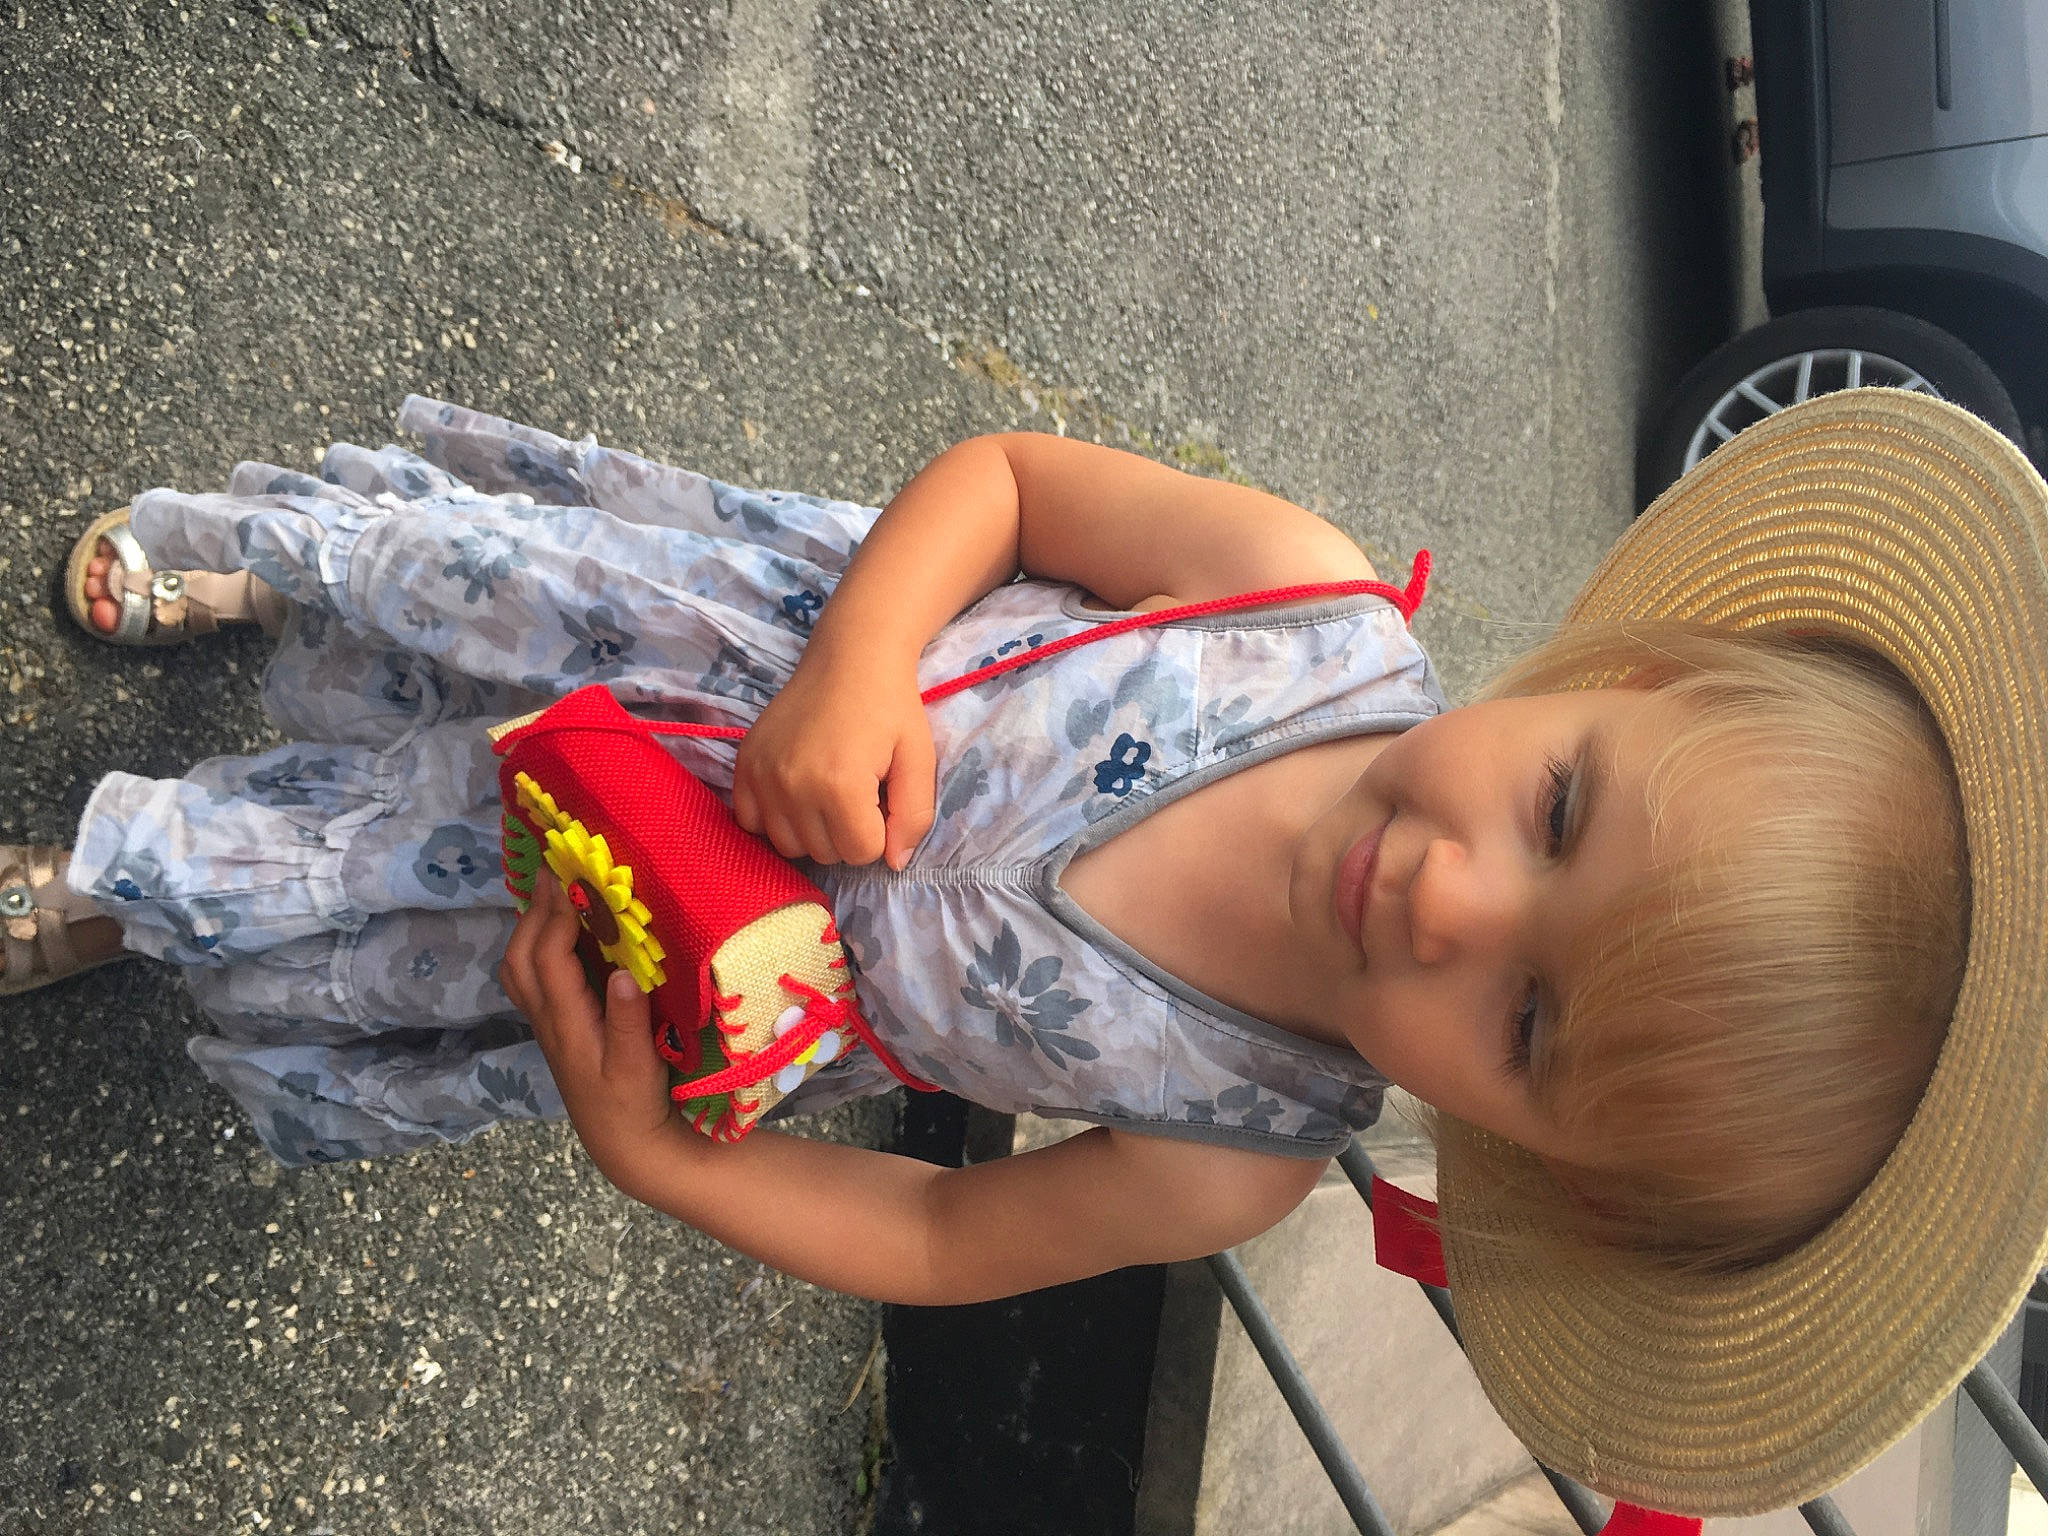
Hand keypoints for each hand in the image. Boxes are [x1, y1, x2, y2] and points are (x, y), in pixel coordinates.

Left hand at [501, 874, 685, 1187]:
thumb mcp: (639, 1065)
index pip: (549, 960)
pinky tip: (553, 935)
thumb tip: (623, 973)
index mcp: (567, 1023)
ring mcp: (546, 1026)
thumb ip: (629, 1020)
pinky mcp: (555, 1030)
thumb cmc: (633, 1103)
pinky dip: (532, 948)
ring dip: (527, 927)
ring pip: (517, 968)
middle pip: (522, 957)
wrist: (622, 1142)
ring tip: (548, 895)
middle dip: (534, 911)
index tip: (573, 879)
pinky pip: (528, 980)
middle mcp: (547, 1020)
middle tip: (553, 871)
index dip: (557, 918)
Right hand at [732, 650, 935, 868]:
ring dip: (812, 830)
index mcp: (840, 785)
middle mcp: (793, 785)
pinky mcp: (744, 764)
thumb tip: (895, 863)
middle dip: (847, 832)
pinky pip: (752, 822)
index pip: (862, 853)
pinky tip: (796, 792)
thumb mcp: (919, 759)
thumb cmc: (891, 707)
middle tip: (857, 790)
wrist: (850, 656)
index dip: (880, 832)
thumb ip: (914, 816)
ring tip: (828, 791)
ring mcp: (763, 775)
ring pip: (788, 845)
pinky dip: (774, 817)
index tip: (881, 798)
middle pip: (824, 853)